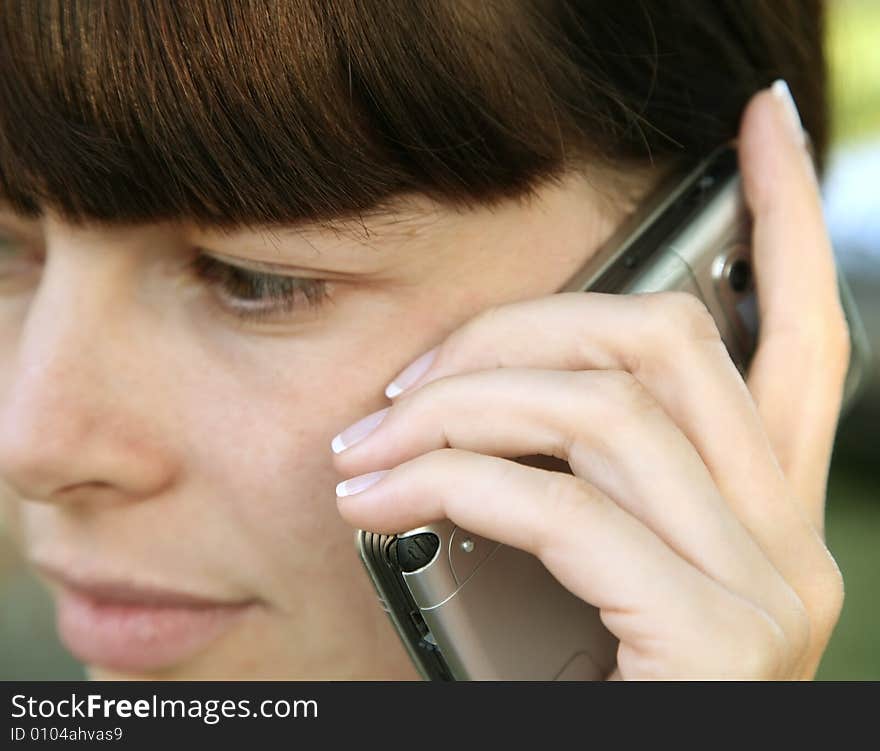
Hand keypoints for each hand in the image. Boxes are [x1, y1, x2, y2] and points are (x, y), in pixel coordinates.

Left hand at [330, 82, 850, 679]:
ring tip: (364, 450)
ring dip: (459, 409)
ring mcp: (761, 588)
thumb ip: (574, 476)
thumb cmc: (580, 690)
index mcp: (762, 508)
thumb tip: (476, 398)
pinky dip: (453, 485)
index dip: (786, 213)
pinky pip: (562, 504)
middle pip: (667, 343)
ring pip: (605, 408)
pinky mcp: (711, 637)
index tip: (756, 120)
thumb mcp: (591, 565)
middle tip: (406, 380)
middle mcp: (785, 536)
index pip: (801, 331)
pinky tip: (378, 506)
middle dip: (518, 329)